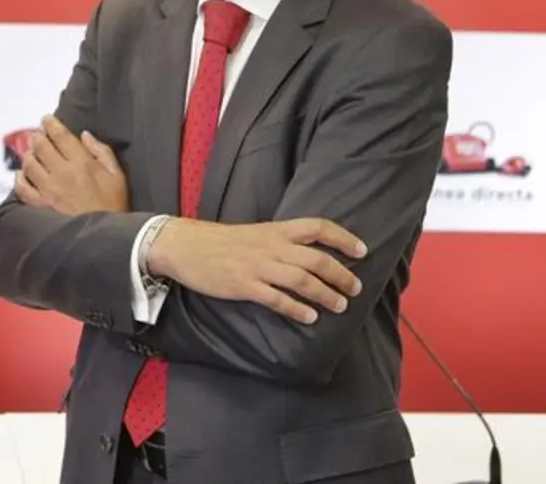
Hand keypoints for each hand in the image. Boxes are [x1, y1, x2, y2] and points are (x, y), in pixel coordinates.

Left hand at [15, 115, 128, 214]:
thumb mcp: (117, 175)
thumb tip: (84, 136)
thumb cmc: (114, 206)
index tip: (46, 119)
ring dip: (29, 155)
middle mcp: (62, 173)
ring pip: (29, 164)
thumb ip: (102, 152)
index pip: (60, 135)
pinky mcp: (41, 206)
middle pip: (41, 146)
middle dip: (38, 136)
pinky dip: (19, 179)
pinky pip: (22, 188)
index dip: (50, 124)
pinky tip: (23, 175)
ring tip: (32, 153)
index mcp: (81, 163)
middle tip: (39, 135)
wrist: (105, 238)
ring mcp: (48, 190)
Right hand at [149, 218, 367, 324]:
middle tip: (355, 289)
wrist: (184, 245)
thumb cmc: (219, 241)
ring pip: (302, 281)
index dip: (343, 238)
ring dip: (325, 295)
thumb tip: (306, 256)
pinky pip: (277, 299)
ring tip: (339, 306)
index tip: (362, 251)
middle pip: (317, 259)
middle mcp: (271, 247)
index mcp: (275, 230)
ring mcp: (258, 267)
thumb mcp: (253, 233)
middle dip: (341, 275)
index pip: (318, 227)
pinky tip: (309, 318)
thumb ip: (279, 242)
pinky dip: (297, 309)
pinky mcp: (244, 286)